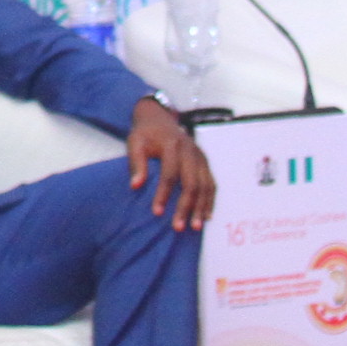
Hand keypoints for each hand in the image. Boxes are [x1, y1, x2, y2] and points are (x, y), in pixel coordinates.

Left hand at [128, 98, 213, 231]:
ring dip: (201, 207)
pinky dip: (210, 200)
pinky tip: (206, 216)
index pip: (170, 174)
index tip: (156, 213)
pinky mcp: (205, 162)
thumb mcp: (135, 142)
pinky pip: (211, 183)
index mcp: (172, 145)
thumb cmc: (145, 133)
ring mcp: (200, 157)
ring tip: (195, 227)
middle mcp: (190, 151)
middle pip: (192, 183)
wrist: (160, 117)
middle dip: (186, 206)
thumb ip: (136, 163)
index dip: (163, 194)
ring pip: (206, 185)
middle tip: (178, 227)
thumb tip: (135, 186)